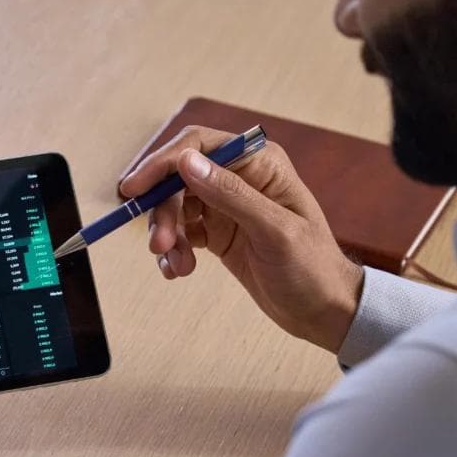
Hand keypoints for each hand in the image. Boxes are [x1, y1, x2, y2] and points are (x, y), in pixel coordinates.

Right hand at [120, 126, 363, 352]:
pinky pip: (181, 233)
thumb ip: (230, 193)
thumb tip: (187, 162)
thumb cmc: (312, 268)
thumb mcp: (274, 230)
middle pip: (179, 179)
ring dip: (167, 236)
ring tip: (176, 265)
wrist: (323, 310)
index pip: (198, 146)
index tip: (133, 188)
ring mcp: (226, 205)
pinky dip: (173, 251)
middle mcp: (239, 178)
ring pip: (175, 207)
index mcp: (259, 163)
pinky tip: (179, 270)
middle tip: (159, 245)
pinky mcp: (217, 232)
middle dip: (163, 211)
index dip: (161, 163)